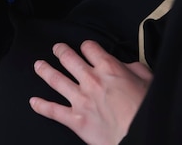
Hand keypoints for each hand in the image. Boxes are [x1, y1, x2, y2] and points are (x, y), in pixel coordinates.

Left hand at [30, 41, 151, 144]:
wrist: (141, 136)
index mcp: (109, 68)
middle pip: (69, 58)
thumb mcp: (147, 80)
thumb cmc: (146, 109)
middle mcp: (91, 80)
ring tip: (38, 65)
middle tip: (56, 48)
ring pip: (56, 79)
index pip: (90, 47)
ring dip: (45, 70)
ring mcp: (81, 100)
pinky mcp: (76, 120)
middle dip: (60, 51)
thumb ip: (134, 68)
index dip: (87, 46)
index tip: (86, 47)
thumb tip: (127, 65)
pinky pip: (53, 111)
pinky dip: (41, 106)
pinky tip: (33, 102)